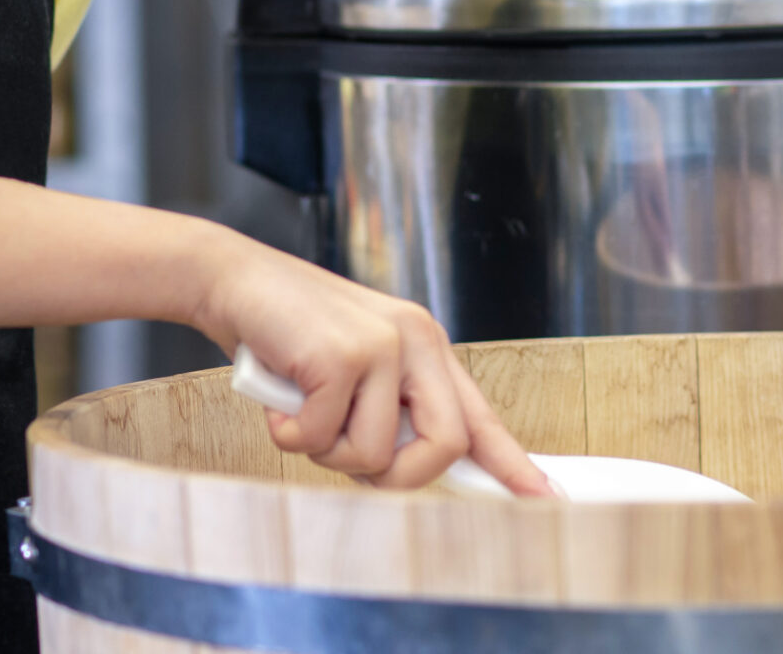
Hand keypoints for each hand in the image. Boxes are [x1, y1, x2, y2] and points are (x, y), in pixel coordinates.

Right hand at [187, 239, 554, 496]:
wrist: (234, 281)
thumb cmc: (290, 336)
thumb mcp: (354, 367)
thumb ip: (388, 410)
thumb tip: (406, 470)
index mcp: (425, 345)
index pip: (479, 415)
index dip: (512, 464)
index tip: (548, 500)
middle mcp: (415, 341)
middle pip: (446, 444)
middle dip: (398, 476)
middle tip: (352, 462)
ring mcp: (381, 345)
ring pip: (376, 454)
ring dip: (328, 452)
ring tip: (303, 412)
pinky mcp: (341, 355)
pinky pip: (324, 438)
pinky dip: (291, 436)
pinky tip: (279, 402)